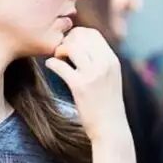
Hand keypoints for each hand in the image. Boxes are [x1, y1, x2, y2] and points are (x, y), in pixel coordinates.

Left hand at [45, 27, 128, 142]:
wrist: (110, 128)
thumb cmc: (107, 106)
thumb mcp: (110, 79)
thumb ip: (101, 63)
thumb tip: (84, 50)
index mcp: (112, 60)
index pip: (93, 34)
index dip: (77, 34)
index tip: (69, 43)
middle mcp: (104, 64)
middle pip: (81, 37)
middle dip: (66, 41)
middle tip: (60, 51)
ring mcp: (92, 75)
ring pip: (71, 47)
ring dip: (59, 50)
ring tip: (57, 58)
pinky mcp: (80, 87)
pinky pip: (61, 66)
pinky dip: (52, 63)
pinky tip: (50, 65)